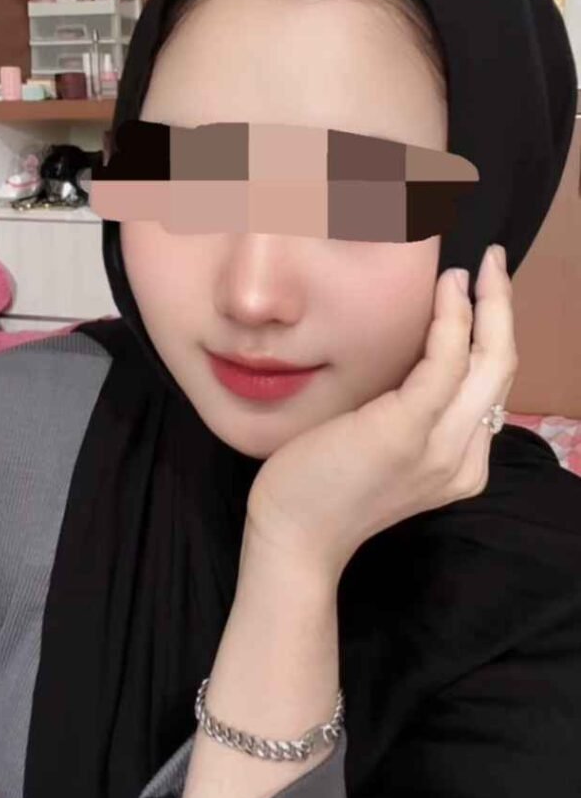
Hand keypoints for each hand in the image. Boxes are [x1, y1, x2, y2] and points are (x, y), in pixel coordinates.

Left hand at [245, 244, 517, 584]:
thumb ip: (410, 411)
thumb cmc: (324, 484)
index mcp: (462, 463)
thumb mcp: (382, 446)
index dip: (493, 332)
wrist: (293, 536)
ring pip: (490, 362)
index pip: (490, 387)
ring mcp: (441, 449)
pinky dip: (453, 319)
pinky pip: (445, 363)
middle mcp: (464, 459)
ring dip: (489, 303)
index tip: (482, 290)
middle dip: (504, 307)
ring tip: (476, 264)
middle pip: (503, 369)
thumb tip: (416, 354)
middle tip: (494, 260)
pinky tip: (447, 287)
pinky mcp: (407, 431)